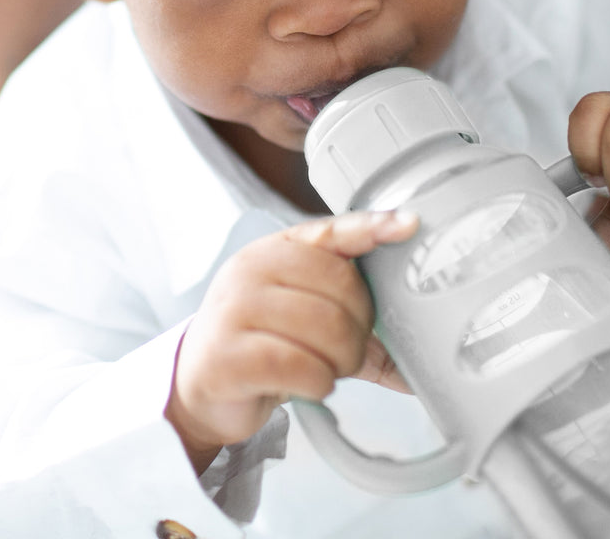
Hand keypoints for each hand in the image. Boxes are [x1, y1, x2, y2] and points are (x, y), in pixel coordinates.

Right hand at [165, 210, 417, 469]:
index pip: (333, 230)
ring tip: (329, 369)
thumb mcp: (303, 316)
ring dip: (342, 361)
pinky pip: (300, 367)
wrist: (197, 385)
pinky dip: (319, 383)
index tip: (409, 224)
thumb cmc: (259, 342)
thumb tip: (412, 361)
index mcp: (276, 248)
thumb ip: (352, 322)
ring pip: (325, 328)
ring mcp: (235, 308)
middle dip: (360, 328)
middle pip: (341, 287)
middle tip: (351, 351)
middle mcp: (253, 267)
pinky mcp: (227, 355)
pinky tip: (309, 384)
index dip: (373, 226)